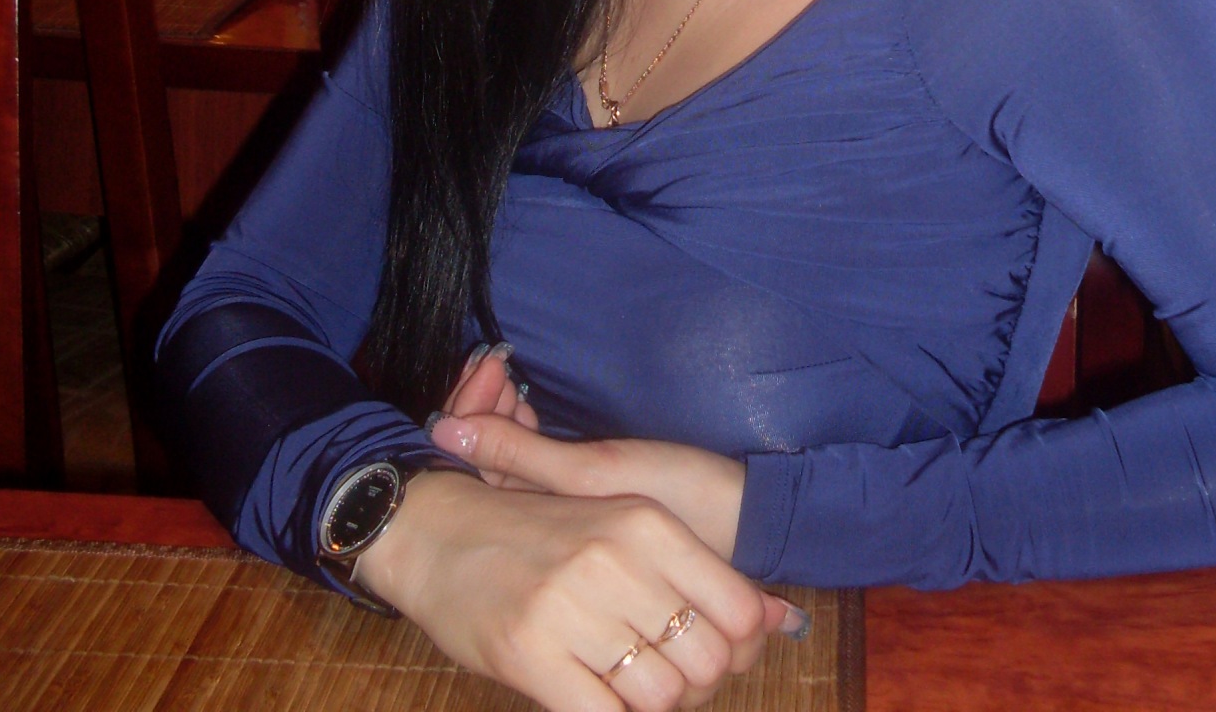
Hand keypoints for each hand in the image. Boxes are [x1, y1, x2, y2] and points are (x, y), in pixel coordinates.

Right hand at [355, 468, 792, 711]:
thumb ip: (693, 571)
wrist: (437, 530)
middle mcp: (616, 560)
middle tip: (660, 678)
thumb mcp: (620, 523)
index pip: (736, 611)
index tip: (707, 655)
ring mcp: (572, 606)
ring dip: (649, 708)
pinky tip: (594, 702)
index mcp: (645, 523)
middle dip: (692, 688)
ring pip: (658, 697)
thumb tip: (779, 617)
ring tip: (624, 689)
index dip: (735, 651)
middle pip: (703, 664)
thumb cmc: (539, 531)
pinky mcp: (531, 652)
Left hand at [431, 350, 747, 561]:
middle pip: (488, 462)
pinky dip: (526, 430)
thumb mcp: (595, 472)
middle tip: (495, 360)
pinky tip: (527, 405)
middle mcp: (541, 522)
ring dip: (504, 414)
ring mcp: (565, 512)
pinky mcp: (590, 500)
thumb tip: (440, 430)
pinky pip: (537, 465)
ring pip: (512, 462)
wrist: (747, 516)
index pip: (474, 466)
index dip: (470, 411)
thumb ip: (518, 454)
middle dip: (484, 406)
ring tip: (507, 374)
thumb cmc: (675, 495)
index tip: (485, 363)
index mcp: (533, 526)